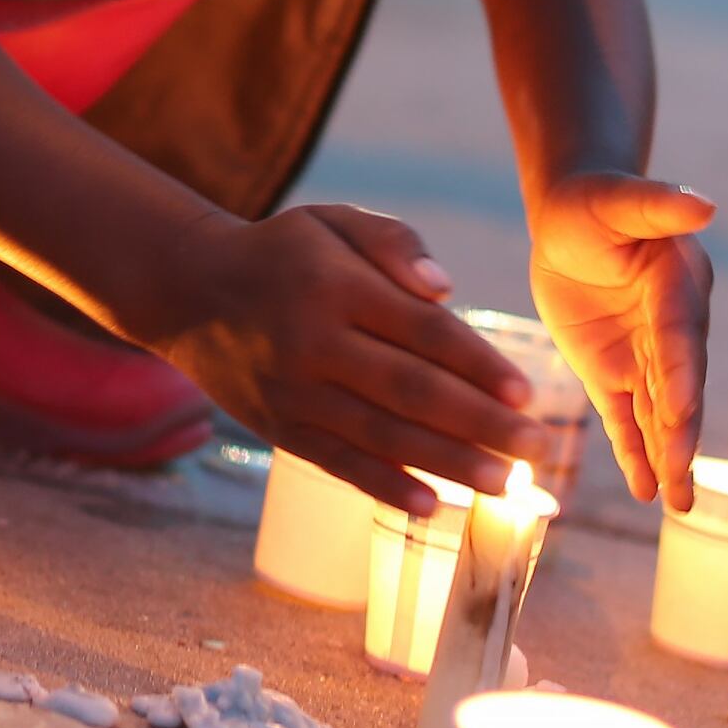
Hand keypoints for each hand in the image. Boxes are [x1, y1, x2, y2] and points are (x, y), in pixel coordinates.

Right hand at [149, 205, 549, 512]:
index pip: (424, 332)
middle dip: (480, 424)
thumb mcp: (333, 220)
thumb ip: (394, 242)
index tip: (527, 395)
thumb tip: (444, 291)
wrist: (191, 290)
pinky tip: (432, 507)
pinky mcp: (280, 427)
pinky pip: (338, 462)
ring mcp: (295, 391)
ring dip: (447, 464)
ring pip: (381, 434)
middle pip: (411, 391)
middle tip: (537, 449)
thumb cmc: (284, 253)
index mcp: (338, 286)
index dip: (479, 366)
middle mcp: (315, 342)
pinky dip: (384, 486)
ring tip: (504, 485)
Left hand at [526, 171, 714, 507]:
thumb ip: (655, 205)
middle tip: (682, 474)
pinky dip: (636, 455)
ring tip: (679, 503)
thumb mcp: (615, 199)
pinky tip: (647, 493)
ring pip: (659, 413)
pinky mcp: (615, 374)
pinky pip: (626, 420)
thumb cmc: (593, 201)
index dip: (681, 371)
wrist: (572, 221)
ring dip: (669, 456)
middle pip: (678, 385)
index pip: (679, 334)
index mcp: (676, 285)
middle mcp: (670, 328)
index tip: (681, 407)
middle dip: (680, 431)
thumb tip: (704, 205)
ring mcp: (645, 356)